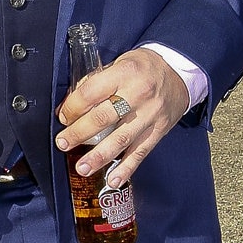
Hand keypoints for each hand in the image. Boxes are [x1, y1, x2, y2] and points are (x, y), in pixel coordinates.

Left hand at [55, 47, 189, 189]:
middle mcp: (138, 94)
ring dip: (99, 156)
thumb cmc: (143, 67)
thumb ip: (96, 82)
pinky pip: (140, 152)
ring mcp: (150, 115)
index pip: (91, 93)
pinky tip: (113, 181)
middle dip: (79, 133)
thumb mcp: (119, 62)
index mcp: (124, 73)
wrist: (180, 73)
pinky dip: (126, 169)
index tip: (63, 117)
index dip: (73, 108)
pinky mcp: (158, 131)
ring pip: (121, 139)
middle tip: (63, 143)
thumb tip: (69, 106)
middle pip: (103, 118)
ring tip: (82, 168)